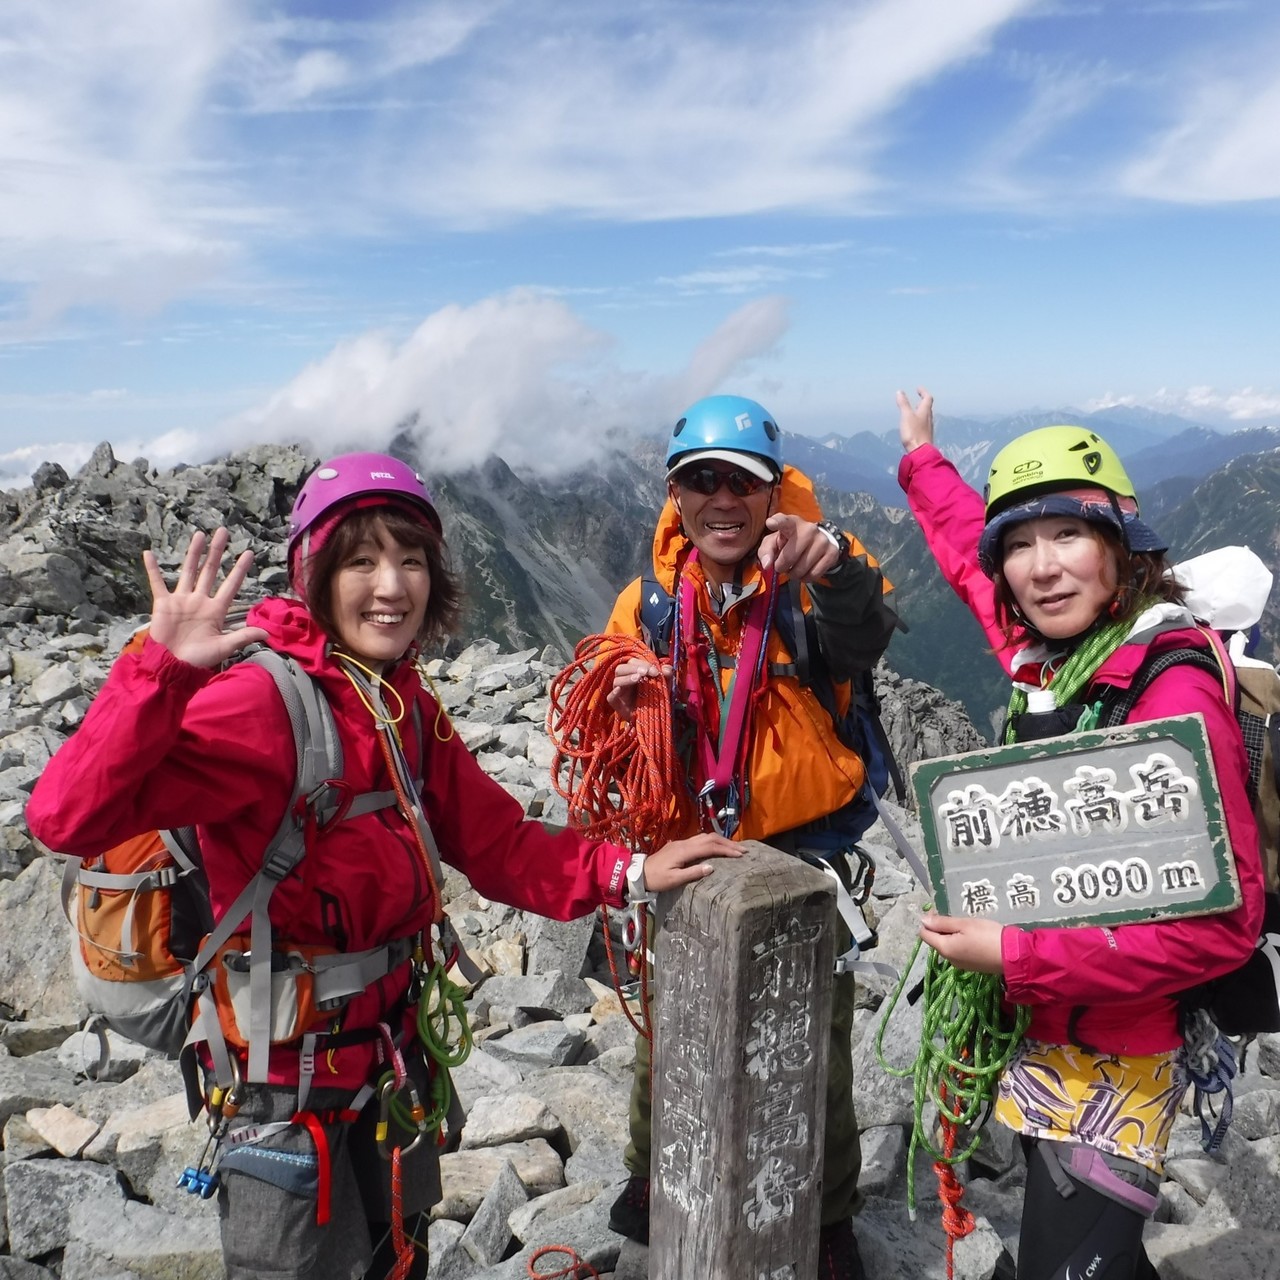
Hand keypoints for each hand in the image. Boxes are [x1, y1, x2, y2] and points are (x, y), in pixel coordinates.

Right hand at [143, 528, 268, 668]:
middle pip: (210, 570)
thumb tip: (267, 634)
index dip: (240, 569)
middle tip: (223, 531)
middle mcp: (200, 600)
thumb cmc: (198, 659)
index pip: (231, 584)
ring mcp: (181, 600)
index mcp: (216, 610)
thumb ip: (243, 637)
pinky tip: (149, 553)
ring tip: (199, 534)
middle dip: (217, 551)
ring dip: (193, 553)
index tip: (249, 552)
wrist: (171, 666)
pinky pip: (157, 583)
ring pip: (188, 571)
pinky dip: (152, 569)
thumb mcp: (224, 647)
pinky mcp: (163, 604)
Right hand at [607, 657, 672, 721]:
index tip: (655, 671)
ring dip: (627, 678)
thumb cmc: (655, 699)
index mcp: (633, 673)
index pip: (633, 663)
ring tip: (638, 679)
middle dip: (634, 668)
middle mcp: (624, 680)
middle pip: (621, 668)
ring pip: (616, 680)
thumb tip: (668, 668)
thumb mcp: (664, 687)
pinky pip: (610, 697)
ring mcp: (619, 692)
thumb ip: (666, 676)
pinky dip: (614, 693)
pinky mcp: (616, 704)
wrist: (651, 719)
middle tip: (645, 672)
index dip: (643, 664)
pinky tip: (619, 690)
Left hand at [642, 833, 741, 892]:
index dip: (726, 849)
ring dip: (721, 841)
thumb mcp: (673, 880)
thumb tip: (711, 868)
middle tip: (743, 850)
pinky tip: (717, 847)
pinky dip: (712, 842)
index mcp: (684, 851)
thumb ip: (692, 873)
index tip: (740, 854)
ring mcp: (681, 843)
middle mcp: (684, 843)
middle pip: (710, 838)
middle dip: (727, 843)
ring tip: (734, 848)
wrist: (638, 873)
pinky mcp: (679, 845)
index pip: (710, 847)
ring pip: (705, 836)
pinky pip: (700, 840)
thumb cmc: (656, 879)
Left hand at [758, 514, 841, 579]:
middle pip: (789, 557)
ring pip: (801, 569)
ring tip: (794, 568)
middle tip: (782, 565)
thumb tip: (767, 565)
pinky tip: (805, 571)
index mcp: (792, 523)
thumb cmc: (789, 542)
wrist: (817, 542)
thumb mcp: (774, 543)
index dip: (777, 522)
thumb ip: (766, 552)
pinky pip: (813, 575)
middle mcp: (809, 529)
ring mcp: (822, 541)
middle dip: (781, 567)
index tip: (770, 523)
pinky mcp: (832, 553)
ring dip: (793, 574)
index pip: (784, 521)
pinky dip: (806, 578)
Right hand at [897, 387, 934, 452]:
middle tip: (918, 399)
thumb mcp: (906, 416)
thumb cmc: (913, 432)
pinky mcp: (925, 436)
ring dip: (921, 411)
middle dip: (923, 402)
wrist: (920, 452)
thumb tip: (900, 391)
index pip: (927, 398)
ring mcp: (928, 428)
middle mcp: (929, 418)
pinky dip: (919, 420)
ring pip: (926, 416)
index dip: (923, 392)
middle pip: (928, 407)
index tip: (918, 389)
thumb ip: (903, 404)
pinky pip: (923, 424)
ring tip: (915, 411)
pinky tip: (914, 425)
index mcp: (925, 411)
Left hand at [918, 911, 1004, 973]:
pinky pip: (959, 952)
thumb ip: (942, 922)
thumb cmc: (987, 936)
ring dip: (953, 934)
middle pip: (936, 940)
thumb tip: (923, 920)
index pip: (925, 935)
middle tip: (956, 916)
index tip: (941, 911)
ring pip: (949, 946)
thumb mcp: (964, 924)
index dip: (929, 921)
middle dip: (942, 927)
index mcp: (945, 949)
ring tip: (967, 924)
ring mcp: (961, 964)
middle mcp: (950, 959)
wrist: (1014, 956)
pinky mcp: (972, 966)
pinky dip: (961, 942)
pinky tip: (974, 935)